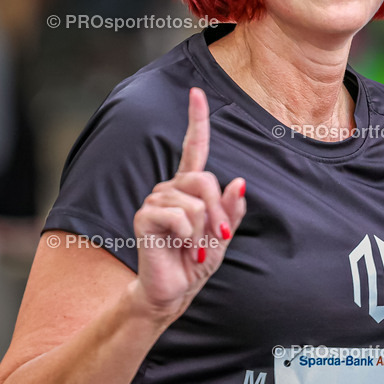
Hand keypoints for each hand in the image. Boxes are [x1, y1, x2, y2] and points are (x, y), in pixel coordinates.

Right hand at [131, 88, 246, 323]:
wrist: (173, 290)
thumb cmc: (196, 261)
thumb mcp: (223, 236)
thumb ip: (231, 210)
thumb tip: (239, 182)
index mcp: (189, 187)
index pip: (193, 147)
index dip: (196, 119)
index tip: (196, 92)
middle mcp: (170, 187)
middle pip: (205, 180)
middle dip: (218, 212)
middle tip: (216, 240)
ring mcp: (155, 199)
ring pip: (195, 202)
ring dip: (203, 230)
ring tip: (194, 248)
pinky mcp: (145, 216)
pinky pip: (180, 217)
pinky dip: (189, 237)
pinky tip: (182, 248)